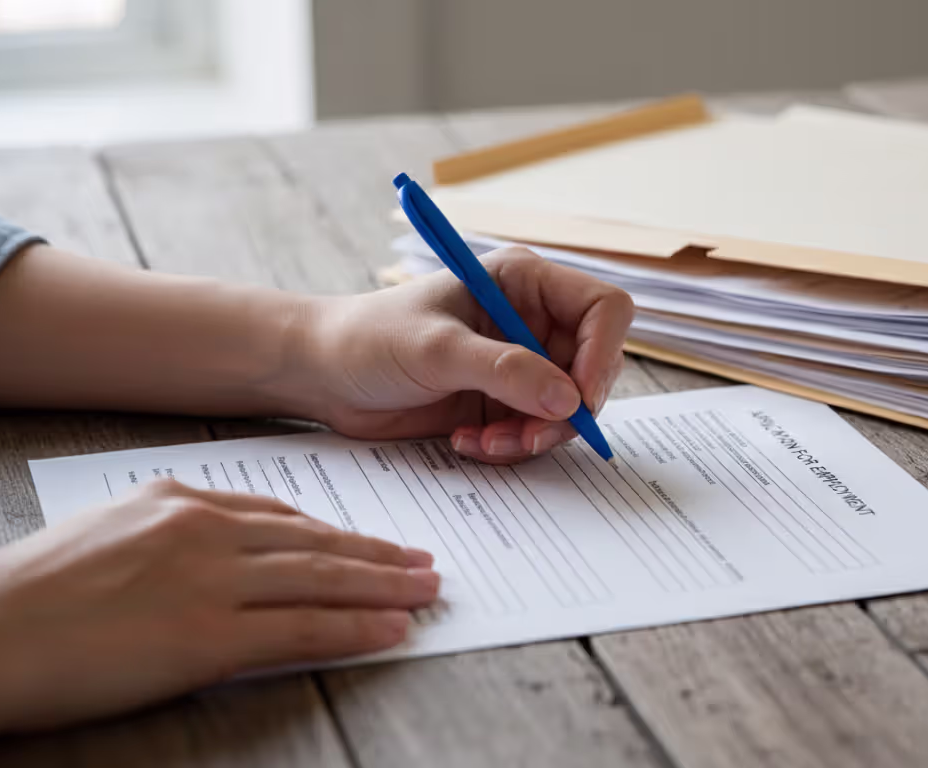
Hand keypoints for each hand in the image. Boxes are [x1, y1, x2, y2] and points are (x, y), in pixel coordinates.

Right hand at [0, 479, 437, 752]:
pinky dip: (356, 628)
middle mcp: (205, 529)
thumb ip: (165, 531)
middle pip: (315, 540)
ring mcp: (212, 580)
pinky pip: (304, 628)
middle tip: (423, 559)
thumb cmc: (28, 593)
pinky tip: (392, 629)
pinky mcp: (210, 636)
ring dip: (384, 586)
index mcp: (179, 500)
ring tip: (426, 590)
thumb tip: (209, 543)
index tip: (368, 539)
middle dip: (376, 553)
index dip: (333, 529)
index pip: (279, 513)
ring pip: (323, 577)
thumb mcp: (105, 533)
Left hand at [282, 247, 633, 463]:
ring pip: (568, 409)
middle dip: (565, 411)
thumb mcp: (437, 349)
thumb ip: (504, 370)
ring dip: (534, 435)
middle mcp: (532, 320)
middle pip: (593, 368)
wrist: (324, 374)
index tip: (579, 399)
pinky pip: (536, 432)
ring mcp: (520, 364)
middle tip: (527, 438)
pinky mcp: (503, 401)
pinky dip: (512, 446)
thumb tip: (568, 399)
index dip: (604, 354)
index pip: (603, 309)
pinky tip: (468, 442)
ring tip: (485, 441)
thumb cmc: (369, 338)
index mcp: (525, 282)